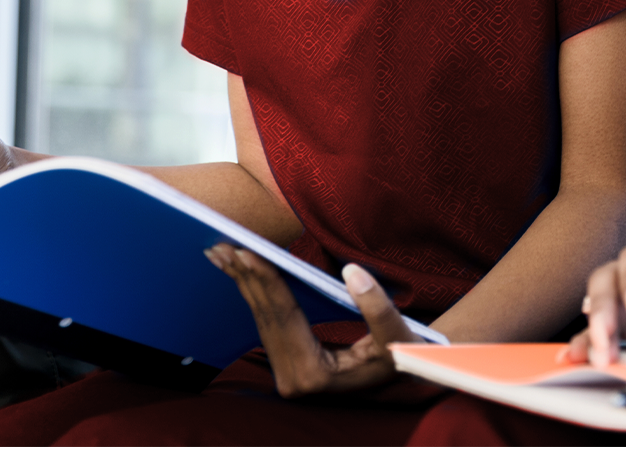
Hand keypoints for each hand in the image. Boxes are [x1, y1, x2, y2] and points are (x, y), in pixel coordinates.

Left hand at [205, 245, 419, 396]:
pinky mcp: (288, 363)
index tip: (248, 253)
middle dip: (246, 279)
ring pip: (261, 319)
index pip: (284, 318)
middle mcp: (293, 380)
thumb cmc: (401, 354)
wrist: (402, 372)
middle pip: (266, 317)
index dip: (267, 282)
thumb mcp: (397, 334)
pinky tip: (241, 273)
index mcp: (314, 374)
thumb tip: (352, 273)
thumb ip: (376, 306)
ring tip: (223, 253)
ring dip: (243, 284)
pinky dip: (254, 293)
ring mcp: (288, 374)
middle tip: (223, 245)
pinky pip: (267, 323)